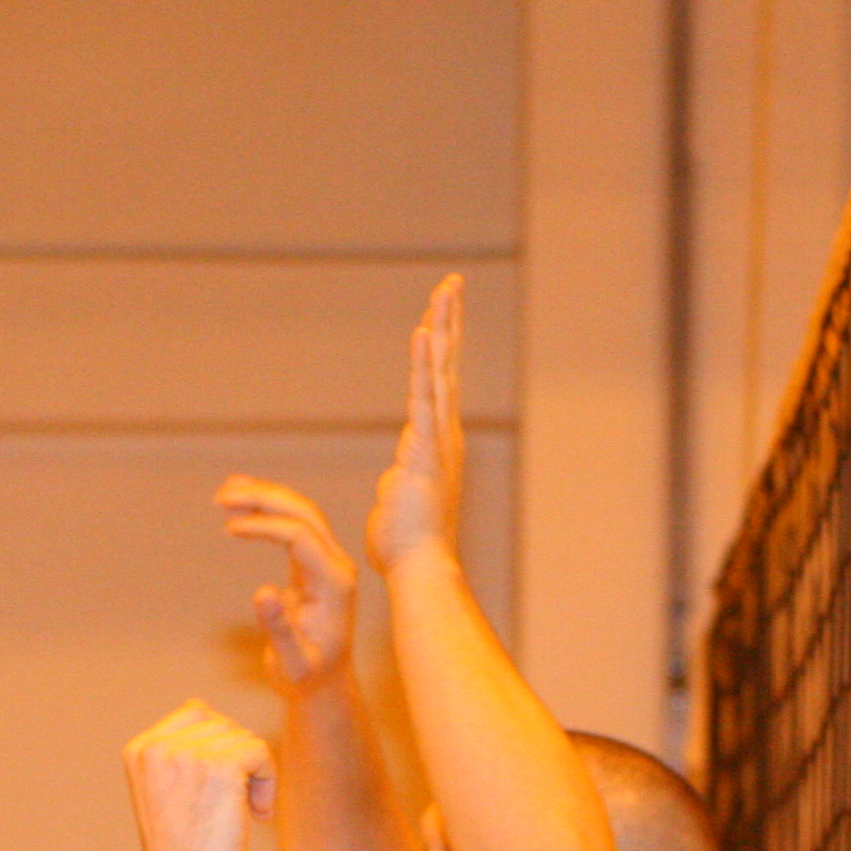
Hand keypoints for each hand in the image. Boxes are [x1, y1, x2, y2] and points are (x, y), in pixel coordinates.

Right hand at [123, 699, 272, 850]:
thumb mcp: (166, 792)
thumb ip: (177, 752)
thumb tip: (199, 704)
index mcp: (141, 750)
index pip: (195, 712)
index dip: (219, 745)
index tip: (220, 787)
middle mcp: (159, 746)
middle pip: (223, 724)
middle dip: (239, 760)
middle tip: (238, 804)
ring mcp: (188, 753)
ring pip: (244, 738)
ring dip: (255, 774)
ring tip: (246, 812)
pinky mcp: (221, 766)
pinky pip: (260, 752)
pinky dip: (268, 782)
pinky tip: (259, 815)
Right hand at [218, 476, 357, 691]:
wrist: (324, 683)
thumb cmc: (306, 677)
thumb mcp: (291, 664)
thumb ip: (279, 630)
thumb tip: (263, 591)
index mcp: (335, 585)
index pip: (301, 536)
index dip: (265, 525)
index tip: (229, 528)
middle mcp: (338, 566)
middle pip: (305, 514)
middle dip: (264, 498)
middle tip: (222, 497)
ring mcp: (329, 562)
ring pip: (301, 513)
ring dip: (265, 497)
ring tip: (224, 493)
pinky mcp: (315, 563)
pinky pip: (295, 525)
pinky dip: (268, 510)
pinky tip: (241, 502)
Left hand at [365, 274, 466, 575]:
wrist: (419, 568)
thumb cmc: (407, 545)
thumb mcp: (401, 501)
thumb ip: (402, 481)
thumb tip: (398, 480)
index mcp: (435, 442)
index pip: (437, 383)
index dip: (439, 346)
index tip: (439, 311)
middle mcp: (444, 434)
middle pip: (446, 365)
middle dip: (450, 321)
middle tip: (452, 282)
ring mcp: (438, 439)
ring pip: (440, 372)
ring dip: (442, 327)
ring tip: (445, 289)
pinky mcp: (425, 450)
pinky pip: (423, 397)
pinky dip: (423, 363)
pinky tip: (423, 331)